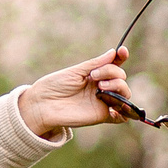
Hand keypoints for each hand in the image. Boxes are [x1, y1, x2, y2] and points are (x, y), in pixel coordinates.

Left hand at [19, 47, 133, 139]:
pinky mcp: (102, 116)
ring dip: (118, 86)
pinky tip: (116, 104)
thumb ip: (95, 64)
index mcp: (94, 75)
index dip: (121, 57)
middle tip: (93, 76)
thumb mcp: (75, 72)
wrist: (42, 105)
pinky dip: (125, 110)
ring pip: (125, 93)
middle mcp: (101, 88)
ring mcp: (103, 102)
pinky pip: (121, 116)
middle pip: (120, 77)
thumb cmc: (55, 86)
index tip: (122, 50)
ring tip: (100, 87)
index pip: (114, 65)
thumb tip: (113, 52)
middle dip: (111, 72)